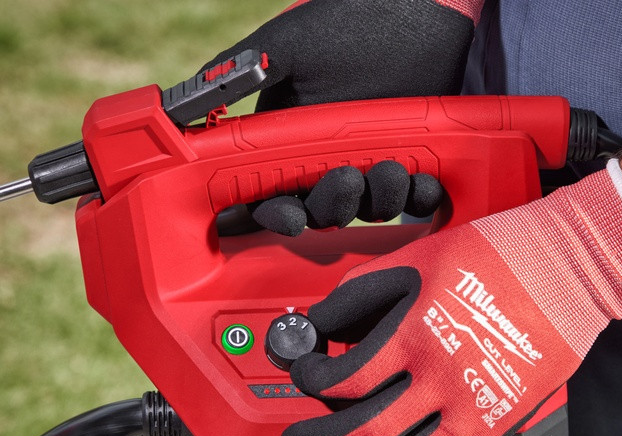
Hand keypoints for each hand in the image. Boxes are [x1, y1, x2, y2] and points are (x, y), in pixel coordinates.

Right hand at [206, 0, 479, 234]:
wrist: (419, 10)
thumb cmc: (351, 22)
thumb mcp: (287, 46)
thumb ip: (239, 76)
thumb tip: (184, 108)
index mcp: (291, 138)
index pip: (272, 192)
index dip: (276, 212)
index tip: (288, 216)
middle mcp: (328, 157)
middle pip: (319, 210)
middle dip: (330, 207)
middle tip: (345, 181)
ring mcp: (372, 161)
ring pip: (366, 210)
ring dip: (377, 199)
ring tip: (392, 168)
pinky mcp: (414, 160)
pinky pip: (414, 199)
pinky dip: (419, 196)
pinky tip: (424, 178)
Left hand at [281, 160, 621, 435]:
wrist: (567, 268)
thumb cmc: (499, 257)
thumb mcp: (417, 259)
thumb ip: (362, 291)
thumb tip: (322, 319)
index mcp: (414, 337)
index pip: (343, 378)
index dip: (312, 381)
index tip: (305, 376)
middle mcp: (440, 381)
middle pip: (363, 432)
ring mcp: (472, 409)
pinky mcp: (498, 422)